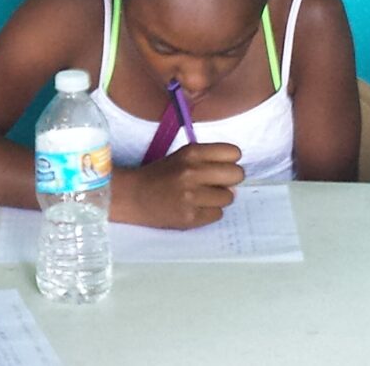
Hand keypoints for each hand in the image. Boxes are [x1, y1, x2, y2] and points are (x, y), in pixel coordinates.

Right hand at [128, 142, 244, 228]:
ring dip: (218, 199)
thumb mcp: (181, 158)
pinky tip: (194, 208)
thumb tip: (234, 181)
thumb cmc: (159, 175)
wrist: (133, 196)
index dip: (229, 161)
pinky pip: (218, 214)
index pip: (233, 153)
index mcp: (191, 153)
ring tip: (200, 198)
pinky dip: (208, 212)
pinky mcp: (190, 217)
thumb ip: (207, 162)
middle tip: (215, 184)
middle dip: (230, 180)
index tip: (220, 167)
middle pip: (236, 174)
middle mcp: (192, 172)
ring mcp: (191, 196)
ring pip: (229, 197)